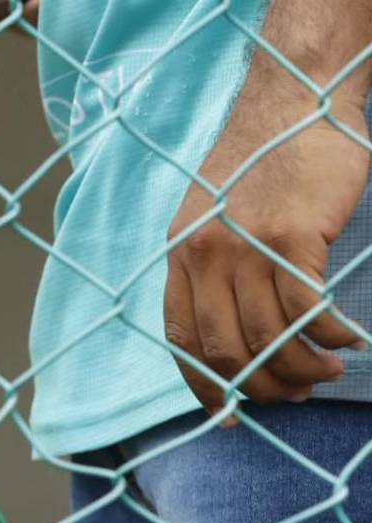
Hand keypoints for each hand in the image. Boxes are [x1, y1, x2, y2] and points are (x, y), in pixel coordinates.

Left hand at [164, 81, 369, 422]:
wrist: (293, 103)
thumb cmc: (261, 166)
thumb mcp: (212, 220)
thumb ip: (211, 272)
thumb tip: (230, 338)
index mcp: (179, 257)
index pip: (182, 341)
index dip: (205, 385)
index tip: (228, 414)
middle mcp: (203, 257)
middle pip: (226, 349)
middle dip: (262, 385)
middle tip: (294, 394)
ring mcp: (244, 247)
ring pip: (268, 336)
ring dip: (302, 367)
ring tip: (326, 373)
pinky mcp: (289, 238)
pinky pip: (307, 310)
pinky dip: (330, 336)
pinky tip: (348, 343)